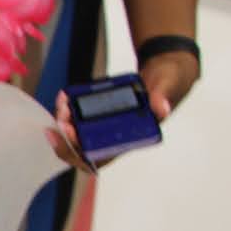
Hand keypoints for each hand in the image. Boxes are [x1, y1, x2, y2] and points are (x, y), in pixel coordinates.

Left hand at [48, 49, 200, 170]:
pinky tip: (64, 97)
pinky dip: (68, 110)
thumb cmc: (168, 83)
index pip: (100, 158)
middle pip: (81, 150)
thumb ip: (162, 97)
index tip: (70, 135)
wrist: (166, 71)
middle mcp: (116, 136)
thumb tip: (161, 109)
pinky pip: (77, 117)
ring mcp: (106, 125)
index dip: (80, 153)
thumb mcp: (167, 87)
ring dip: (64, 123)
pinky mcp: (100, 113)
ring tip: (63, 105)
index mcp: (132, 139)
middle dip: (66, 138)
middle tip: (61, 119)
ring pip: (76, 134)